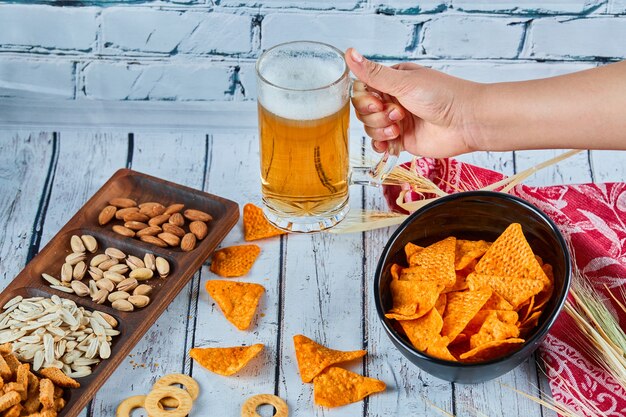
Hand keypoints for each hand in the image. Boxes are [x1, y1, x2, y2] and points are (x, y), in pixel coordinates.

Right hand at [345, 48, 483, 157]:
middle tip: (396, 114)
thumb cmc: (443, 96)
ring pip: (370, 127)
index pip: (362, 90)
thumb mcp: (404, 82)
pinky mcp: (403, 139)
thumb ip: (373, 73)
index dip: (365, 100)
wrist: (466, 122)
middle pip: (364, 110)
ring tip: (399, 127)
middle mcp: (394, 99)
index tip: (378, 103)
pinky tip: (392, 141)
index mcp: (393, 80)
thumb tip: (350, 54)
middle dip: (375, 115)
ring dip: (380, 129)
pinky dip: (381, 143)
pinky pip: (380, 143)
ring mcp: (398, 120)